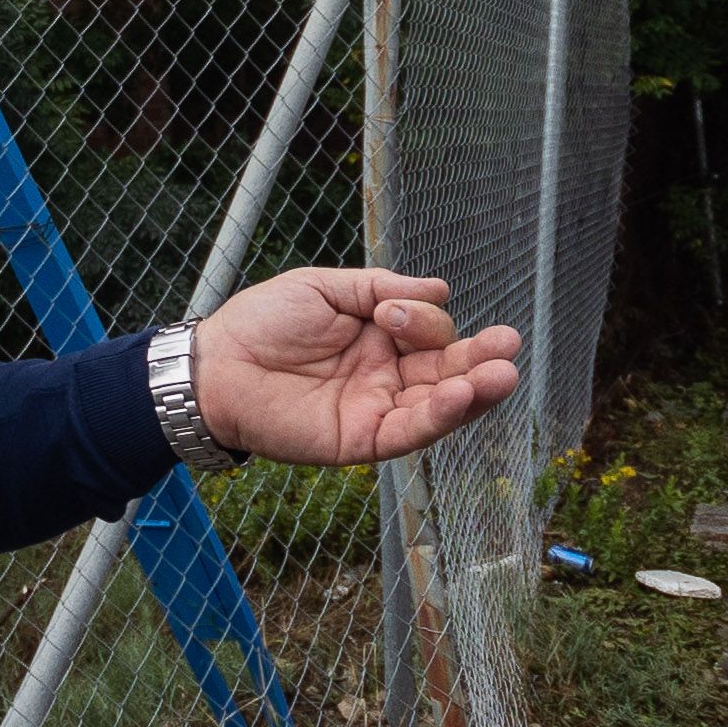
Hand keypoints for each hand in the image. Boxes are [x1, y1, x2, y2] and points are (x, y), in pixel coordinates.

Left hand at [190, 268, 521, 466]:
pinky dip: (439, 416)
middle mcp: (386, 375)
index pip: (428, 332)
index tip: (394, 312)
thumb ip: (381, 287)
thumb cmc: (263, 321)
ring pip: (438, 404)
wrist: (217, 365)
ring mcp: (378, 409)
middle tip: (510, 344)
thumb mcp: (325, 287)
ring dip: (473, 391)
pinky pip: (410, 431)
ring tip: (503, 374)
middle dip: (479, 358)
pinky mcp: (363, 440)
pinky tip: (462, 396)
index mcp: (379, 337)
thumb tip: (442, 290)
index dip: (425, 321)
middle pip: (446, 370)